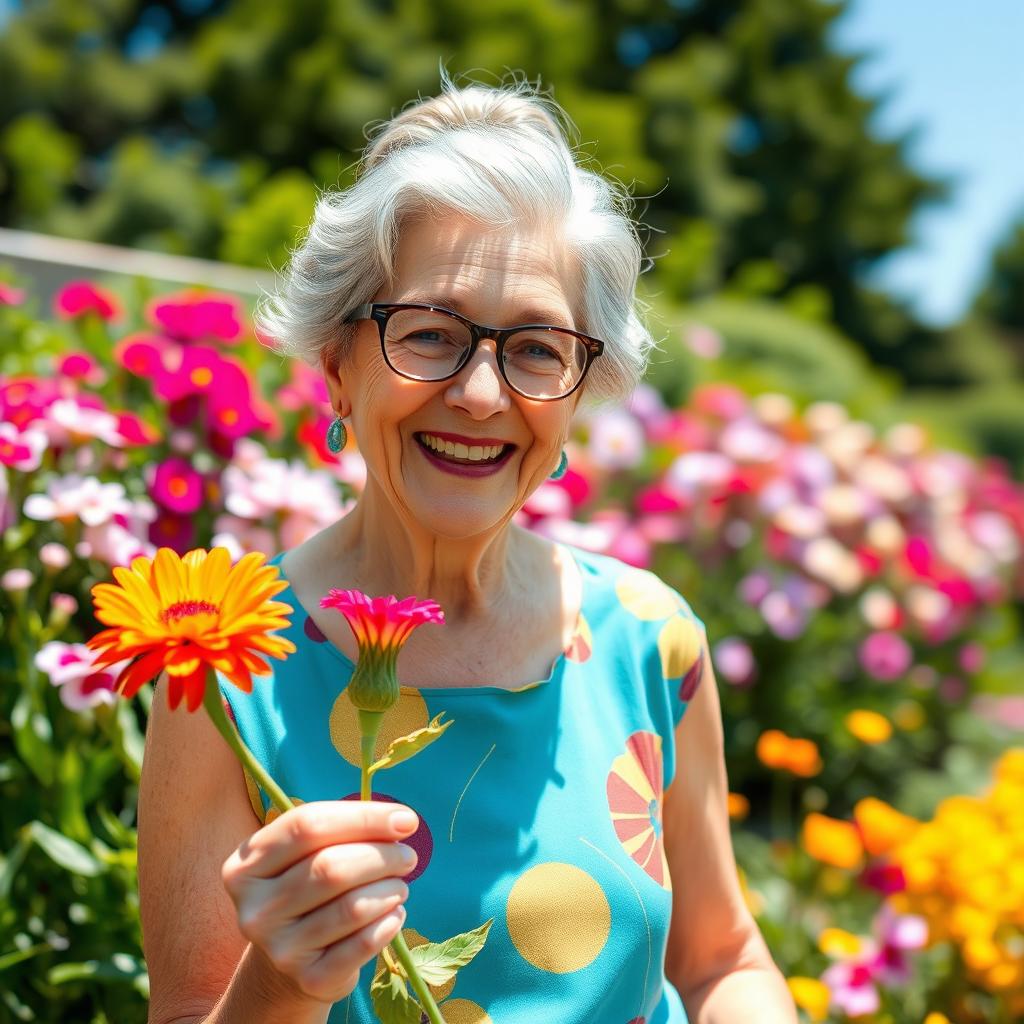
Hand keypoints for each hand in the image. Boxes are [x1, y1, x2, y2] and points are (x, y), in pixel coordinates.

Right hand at [221, 800, 418, 1004]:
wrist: (290, 962)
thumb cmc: (308, 888)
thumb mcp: (310, 853)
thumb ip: (345, 829)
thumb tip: (400, 821)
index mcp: (246, 865)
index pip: (307, 826)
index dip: (363, 818)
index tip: (406, 820)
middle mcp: (256, 908)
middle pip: (331, 868)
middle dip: (382, 856)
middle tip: (408, 857)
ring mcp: (278, 949)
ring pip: (352, 907)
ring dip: (390, 890)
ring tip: (400, 886)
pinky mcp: (308, 979)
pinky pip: (363, 944)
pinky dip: (388, 923)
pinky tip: (395, 913)